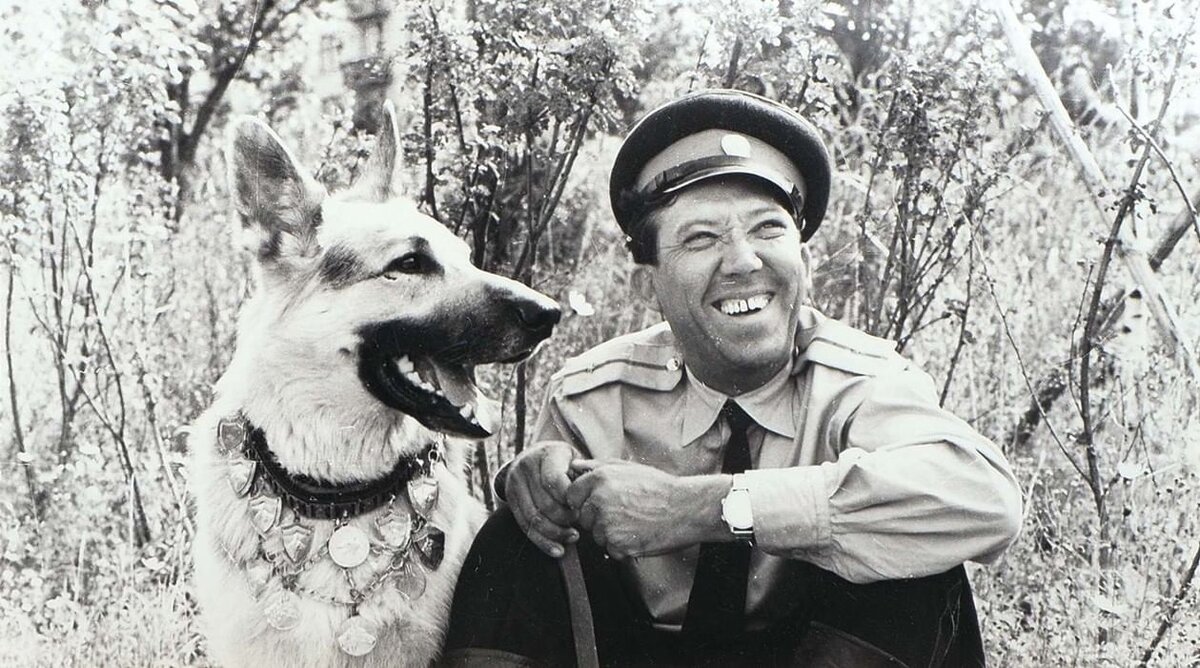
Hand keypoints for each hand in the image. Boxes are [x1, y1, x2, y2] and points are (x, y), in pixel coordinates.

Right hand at [505, 441, 579, 557]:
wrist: (537, 457)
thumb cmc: (565, 463)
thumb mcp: (575, 460)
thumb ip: (584, 475)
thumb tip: (594, 494)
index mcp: (547, 454)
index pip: (555, 481)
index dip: (569, 500)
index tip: (581, 508)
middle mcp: (526, 466)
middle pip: (545, 503)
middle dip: (564, 520)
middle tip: (579, 526)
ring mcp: (515, 483)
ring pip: (534, 518)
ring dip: (555, 534)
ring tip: (571, 538)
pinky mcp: (510, 500)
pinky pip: (525, 526)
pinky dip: (542, 541)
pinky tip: (557, 549)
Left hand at [566, 459, 729, 559]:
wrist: (686, 509)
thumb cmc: (660, 488)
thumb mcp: (628, 468)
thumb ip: (598, 466)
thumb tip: (575, 466)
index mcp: (599, 479)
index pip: (571, 495)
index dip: (582, 501)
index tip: (598, 504)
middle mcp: (599, 501)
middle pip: (583, 517)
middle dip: (598, 518)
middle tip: (624, 513)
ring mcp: (607, 524)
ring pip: (596, 535)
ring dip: (610, 533)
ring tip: (634, 523)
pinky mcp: (618, 544)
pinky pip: (611, 549)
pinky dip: (623, 546)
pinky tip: (639, 534)